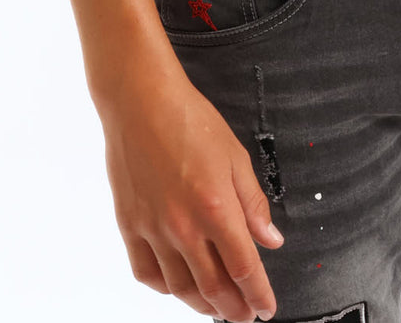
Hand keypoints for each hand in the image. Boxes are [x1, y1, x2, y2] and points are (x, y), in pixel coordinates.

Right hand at [100, 64, 284, 320]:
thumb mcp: (235, 155)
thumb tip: (271, 240)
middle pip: (214, 287)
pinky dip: (164, 288)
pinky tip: (176, 286)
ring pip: (180, 287)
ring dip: (202, 304)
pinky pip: (146, 272)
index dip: (259, 295)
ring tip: (216, 307)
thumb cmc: (190, 120)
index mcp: (216, 207)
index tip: (267, 309)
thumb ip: (253, 203)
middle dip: (234, 309)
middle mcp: (184, 226)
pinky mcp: (128, 225)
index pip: (244, 268)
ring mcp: (153, 229)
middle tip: (245, 316)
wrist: (140, 100)